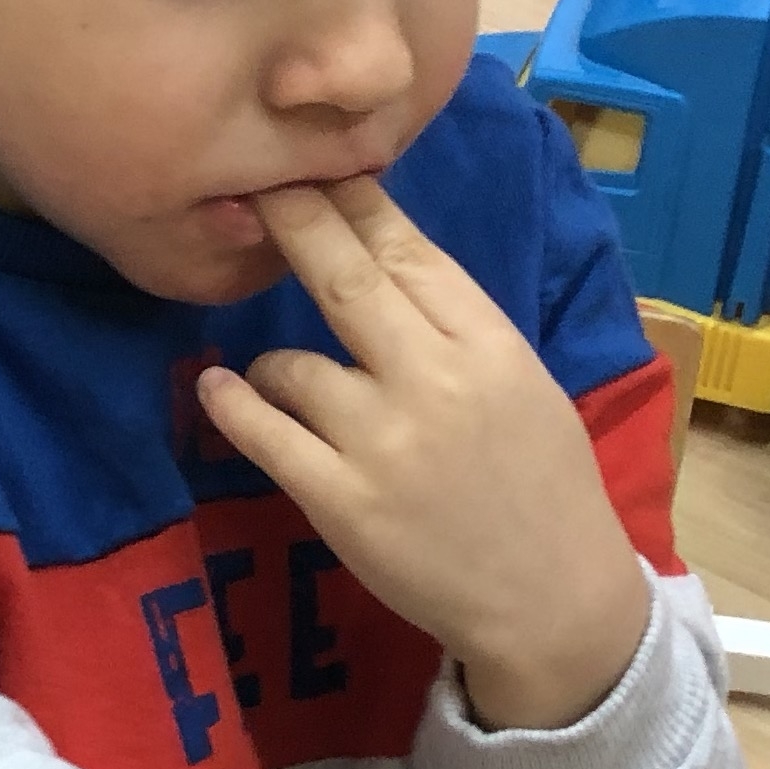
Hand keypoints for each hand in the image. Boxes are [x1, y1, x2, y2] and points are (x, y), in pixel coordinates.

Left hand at [194, 179, 648, 731]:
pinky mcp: (340, 500)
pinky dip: (231, 405)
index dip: (355, 203)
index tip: (316, 167)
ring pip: (292, 364)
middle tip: (254, 188)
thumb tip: (381, 253)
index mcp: (491, 346)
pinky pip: (263, 434)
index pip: (410, 252)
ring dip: (272, 363)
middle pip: (345, 279)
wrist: (553, 601)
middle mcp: (436, 382)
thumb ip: (457, 326)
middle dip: (294, 222)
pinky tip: (216, 390)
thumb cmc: (540, 485)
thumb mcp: (523, 385)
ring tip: (276, 381)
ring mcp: (383, 442)